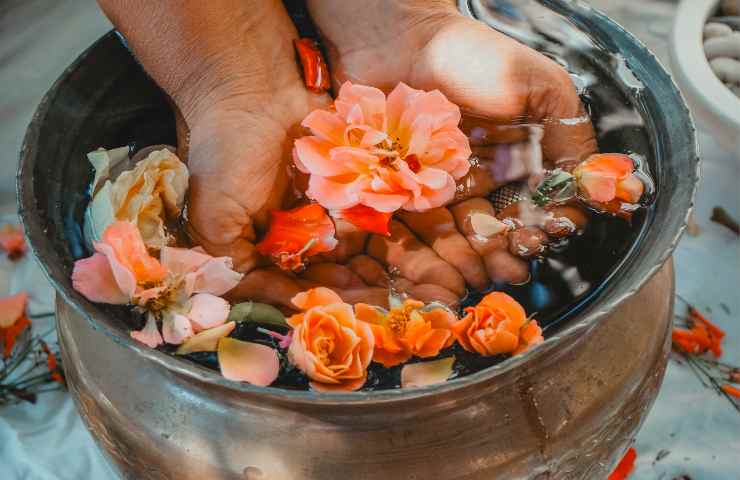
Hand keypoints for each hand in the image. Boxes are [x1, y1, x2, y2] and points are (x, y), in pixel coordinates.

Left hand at [302, 0, 596, 293]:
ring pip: (459, 235)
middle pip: (496, 229)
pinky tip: (440, 270)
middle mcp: (479, 180)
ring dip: (472, 261)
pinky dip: (429, 252)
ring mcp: (438, 188)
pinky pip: (416, 228)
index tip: (545, 238)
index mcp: (516, 161)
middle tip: (512, 269)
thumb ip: (569, 132)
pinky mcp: (400, 191)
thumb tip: (597, 185)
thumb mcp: (540, 87)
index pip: (535, 206)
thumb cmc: (475, 57)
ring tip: (480, 277)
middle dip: (507, 253)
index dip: (544, 227)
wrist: (399, 38)